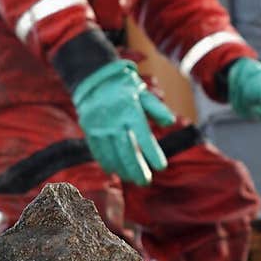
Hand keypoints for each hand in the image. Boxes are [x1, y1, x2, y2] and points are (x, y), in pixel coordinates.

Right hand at [72, 61, 174, 185]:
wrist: (94, 79)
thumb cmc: (124, 87)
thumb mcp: (143, 93)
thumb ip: (157, 109)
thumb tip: (170, 122)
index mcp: (131, 110)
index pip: (144, 136)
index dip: (153, 153)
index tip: (161, 167)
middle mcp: (114, 120)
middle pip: (127, 150)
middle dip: (137, 169)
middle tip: (145, 181)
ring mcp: (100, 126)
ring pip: (112, 154)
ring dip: (122, 169)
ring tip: (132, 178)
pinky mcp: (90, 130)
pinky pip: (98, 151)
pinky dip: (107, 163)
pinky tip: (115, 171)